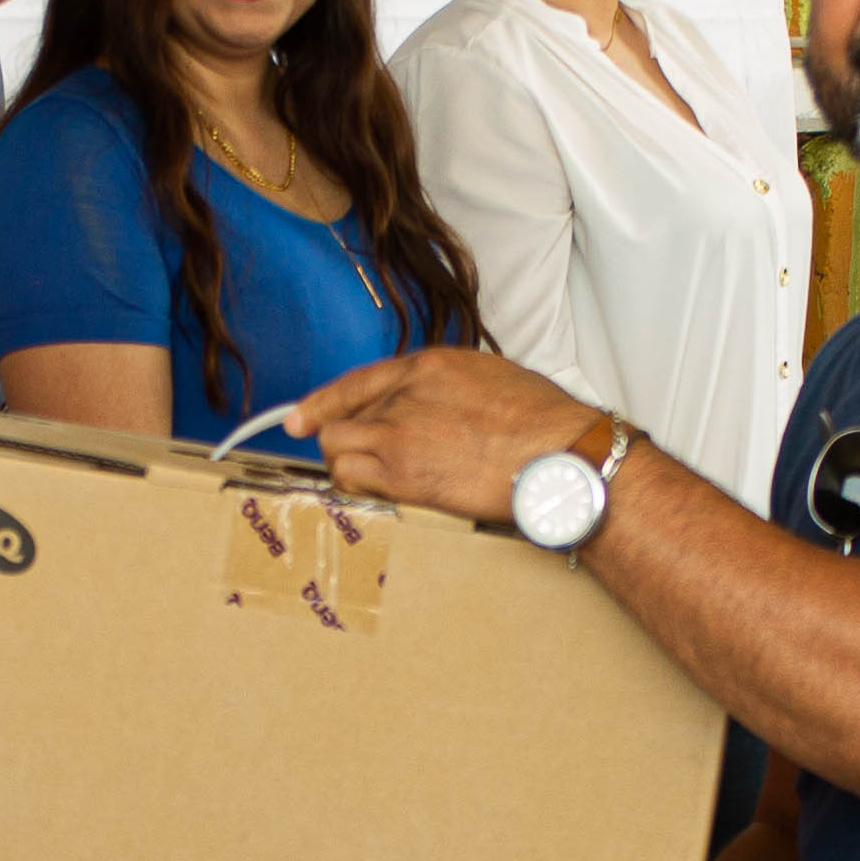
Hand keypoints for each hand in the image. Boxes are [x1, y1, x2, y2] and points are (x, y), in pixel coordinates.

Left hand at [282, 348, 601, 521]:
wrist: (559, 454)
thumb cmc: (543, 423)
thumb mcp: (489, 380)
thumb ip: (447, 389)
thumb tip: (436, 408)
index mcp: (429, 367)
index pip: (358, 382)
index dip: (322, 402)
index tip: (301, 417)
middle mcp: (405, 394)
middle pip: (340, 418)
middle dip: (342, 440)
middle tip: (357, 461)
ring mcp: (399, 433)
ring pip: (336, 449)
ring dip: (345, 466)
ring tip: (372, 480)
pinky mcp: (403, 474)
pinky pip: (351, 479)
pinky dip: (356, 487)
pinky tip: (378, 493)